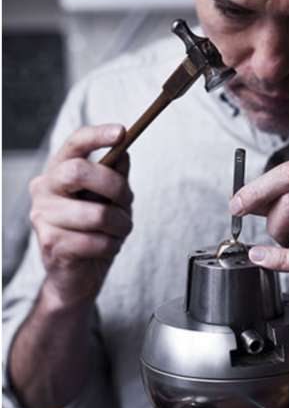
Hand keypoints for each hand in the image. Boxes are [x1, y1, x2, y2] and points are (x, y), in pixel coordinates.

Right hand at [28, 125, 133, 305]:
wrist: (76, 275)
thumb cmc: (93, 233)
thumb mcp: (110, 201)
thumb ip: (115, 177)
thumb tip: (124, 152)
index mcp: (58, 172)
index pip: (73, 144)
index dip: (97, 135)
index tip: (122, 131)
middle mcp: (44, 189)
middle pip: (81, 171)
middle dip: (116, 187)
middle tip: (127, 202)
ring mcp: (43, 216)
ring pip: (98, 213)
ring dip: (121, 225)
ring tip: (117, 232)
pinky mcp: (51, 243)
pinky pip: (98, 241)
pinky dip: (112, 246)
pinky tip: (103, 248)